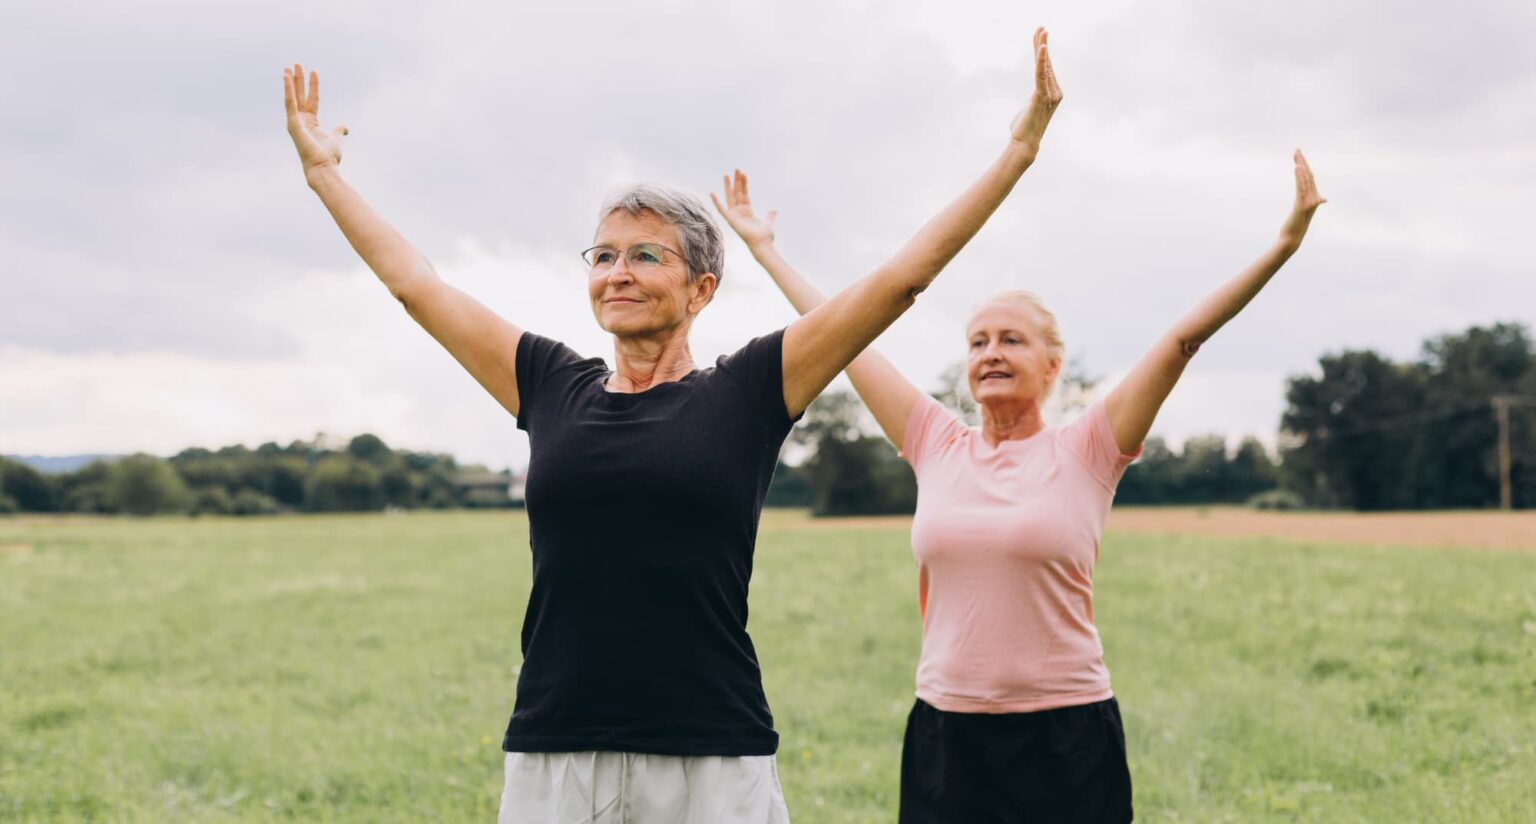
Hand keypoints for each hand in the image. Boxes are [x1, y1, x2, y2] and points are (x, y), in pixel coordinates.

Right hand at [283, 63, 347, 175]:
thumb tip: (346, 128)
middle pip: (299, 96)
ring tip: (288, 67)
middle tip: (296, 64)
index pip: (312, 100)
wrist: (323, 167)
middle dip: (298, 80)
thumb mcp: (336, 138)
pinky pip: (289, 102)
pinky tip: (287, 77)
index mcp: (310, 123)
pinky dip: (288, 90)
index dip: (313, 86)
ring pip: (292, 97)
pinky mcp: (292, 123)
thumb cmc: (328, 156)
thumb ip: (339, 130)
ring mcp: (295, 122)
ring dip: (290, 82)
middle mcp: (300, 121)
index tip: (314, 71)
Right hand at [710, 170, 777, 250]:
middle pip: (737, 193)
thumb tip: (774, 210)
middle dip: (736, 181)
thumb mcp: (768, 222)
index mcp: (747, 211)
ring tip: (726, 174)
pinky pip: (721, 209)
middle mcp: (740, 212)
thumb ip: (770, 215)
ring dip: (728, 186)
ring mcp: (734, 215)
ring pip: (731, 197)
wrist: (762, 243)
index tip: (743, 173)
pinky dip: (716, 202)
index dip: (744, 184)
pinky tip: (711, 193)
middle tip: (736, 169)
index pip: (745, 194)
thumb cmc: (765, 236)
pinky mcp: (730, 219)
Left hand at [1008, 28, 1063, 155]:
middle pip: (1047, 63)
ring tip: (1041, 31)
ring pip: (1044, 66)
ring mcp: (1050, 94)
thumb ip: (1031, 103)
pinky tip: (1042, 47)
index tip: (1040, 36)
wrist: (1024, 144)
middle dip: (1043, 44)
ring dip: (1041, 47)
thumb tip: (1028, 106)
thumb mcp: (1029, 110)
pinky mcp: (1041, 96)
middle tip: (1041, 27)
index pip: (1046, 68)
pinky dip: (1042, 60)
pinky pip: (1041, 74)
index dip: (1042, 52)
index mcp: (1052, 93)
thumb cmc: (1024, 129)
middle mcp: (1055, 92)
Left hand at [1279, 149, 1326, 247]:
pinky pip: (1301, 188)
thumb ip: (1310, 202)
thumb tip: (1323, 199)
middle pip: (1308, 175)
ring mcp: (1309, 202)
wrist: (1292, 238)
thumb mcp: (1303, 211)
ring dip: (1301, 166)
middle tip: (1296, 150)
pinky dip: (1299, 177)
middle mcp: (1314, 197)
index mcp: (1313, 197)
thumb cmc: (1295, 226)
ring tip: (1296, 156)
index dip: (1304, 165)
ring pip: (1306, 180)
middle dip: (1302, 161)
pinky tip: (1296, 168)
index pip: (1309, 177)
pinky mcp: (1302, 206)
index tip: (1298, 155)